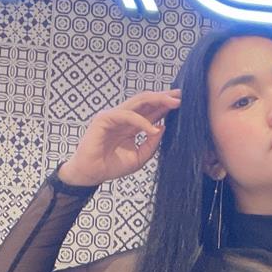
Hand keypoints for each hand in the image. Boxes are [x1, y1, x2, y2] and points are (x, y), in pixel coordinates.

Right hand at [58, 89, 181, 186]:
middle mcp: (123, 117)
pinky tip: (153, 128)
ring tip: (173, 103)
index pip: (150, 110)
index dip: (165, 106)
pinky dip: (141, 121)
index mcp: (131, 125)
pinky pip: (127, 116)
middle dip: (163, 98)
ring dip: (156, 100)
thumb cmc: (112, 166)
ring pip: (138, 102)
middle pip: (146, 101)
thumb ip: (151, 144)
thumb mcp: (139, 157)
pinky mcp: (104, 119)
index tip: (181, 102)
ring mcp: (113, 116)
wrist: (91, 175)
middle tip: (180, 96)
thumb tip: (162, 127)